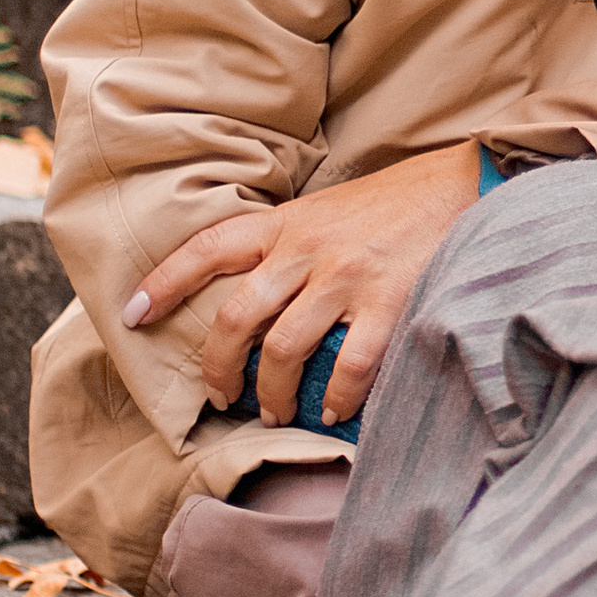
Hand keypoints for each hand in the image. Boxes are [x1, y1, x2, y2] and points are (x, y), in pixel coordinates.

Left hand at [123, 143, 484, 422]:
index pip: (208, 248)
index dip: (164, 282)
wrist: (464, 184)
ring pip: (284, 349)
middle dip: (218, 366)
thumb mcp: (326, 210)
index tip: (132, 315)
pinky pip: (351, 364)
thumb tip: (252, 292)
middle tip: (220, 397)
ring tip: (275, 412)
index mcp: (286, 224)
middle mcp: (307, 249)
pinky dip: (337, 397)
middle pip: (236, 316)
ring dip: (272, 392)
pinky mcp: (390, 300)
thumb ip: (288, 244)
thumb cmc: (392, 205)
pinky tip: (333, 411)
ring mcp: (347, 276)